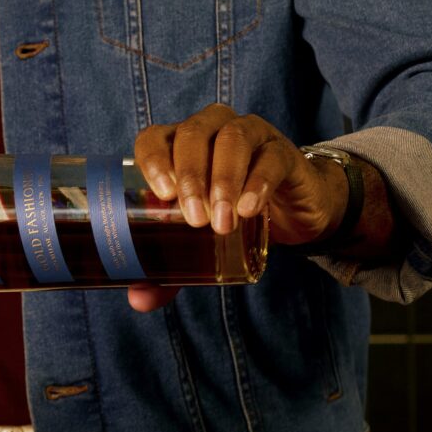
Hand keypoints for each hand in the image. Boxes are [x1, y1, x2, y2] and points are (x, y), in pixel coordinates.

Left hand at [128, 103, 348, 311]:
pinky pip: (269, 158)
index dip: (153, 158)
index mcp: (177, 145)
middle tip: (193, 219)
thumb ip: (168, 268)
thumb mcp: (197, 241)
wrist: (292, 214)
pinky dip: (258, 182)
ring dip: (223, 179)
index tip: (161, 193)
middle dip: (189, 176)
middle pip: (192, 135)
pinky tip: (250, 209)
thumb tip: (139, 301)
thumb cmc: (229, 218)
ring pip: (231, 140)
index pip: (155, 137)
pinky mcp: (282, 152)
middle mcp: (210, 130)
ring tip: (221, 220)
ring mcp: (248, 135)